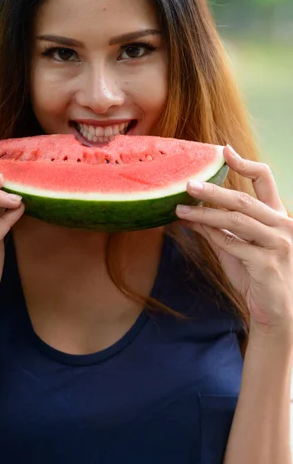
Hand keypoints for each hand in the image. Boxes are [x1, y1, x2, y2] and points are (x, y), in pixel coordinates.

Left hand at [176, 145, 292, 337]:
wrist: (275, 313)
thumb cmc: (256, 277)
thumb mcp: (236, 248)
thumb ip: (218, 229)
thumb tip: (188, 213)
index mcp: (277, 216)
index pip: (266, 180)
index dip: (245, 163)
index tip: (224, 150)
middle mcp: (283, 225)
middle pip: (244, 200)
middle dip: (213, 190)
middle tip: (188, 183)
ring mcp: (278, 244)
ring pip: (236, 221)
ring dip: (204, 214)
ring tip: (181, 208)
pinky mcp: (268, 263)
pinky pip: (233, 244)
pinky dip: (211, 235)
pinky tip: (192, 228)